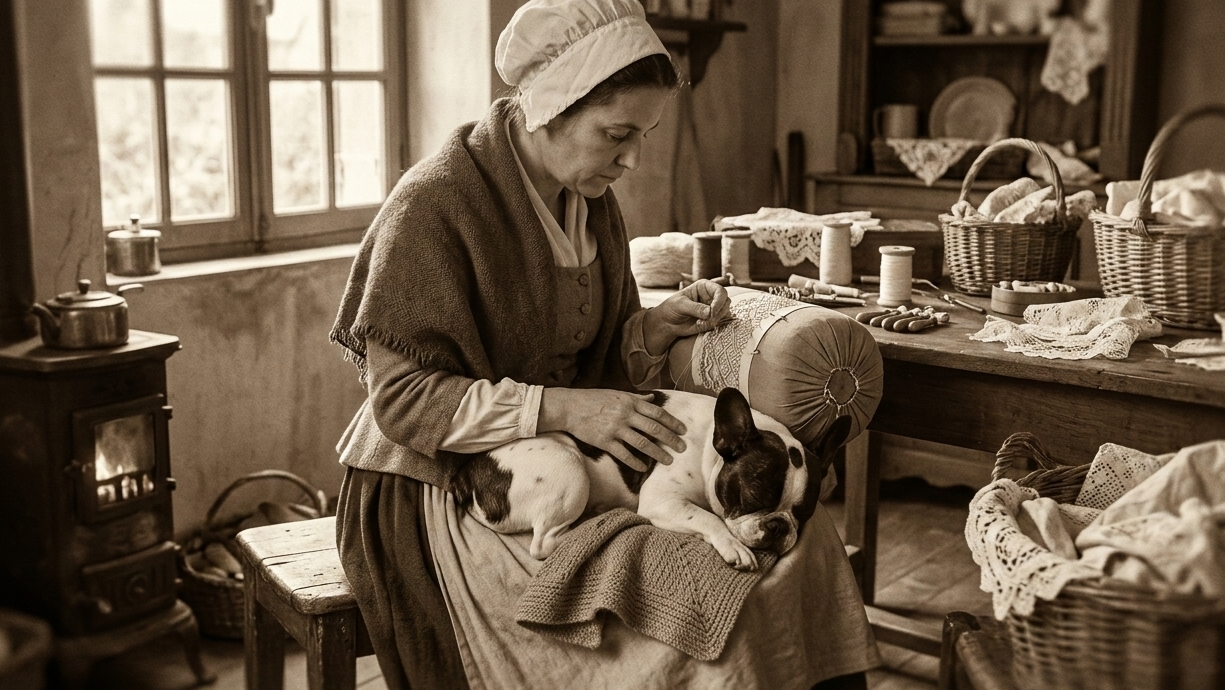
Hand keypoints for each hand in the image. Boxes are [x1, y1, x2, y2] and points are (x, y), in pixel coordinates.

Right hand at [537, 388, 685, 471]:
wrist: (569, 407)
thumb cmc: (593, 399)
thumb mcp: (617, 393)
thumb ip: (636, 398)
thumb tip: (652, 398)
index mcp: (630, 401)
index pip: (657, 412)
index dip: (672, 422)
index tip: (683, 430)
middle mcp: (625, 414)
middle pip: (654, 428)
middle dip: (670, 439)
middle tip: (682, 447)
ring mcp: (615, 429)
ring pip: (642, 443)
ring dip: (657, 453)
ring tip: (669, 461)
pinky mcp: (604, 441)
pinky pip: (623, 454)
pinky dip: (635, 462)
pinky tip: (644, 467)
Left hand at [643, 280, 731, 354]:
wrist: (667, 322)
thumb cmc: (672, 308)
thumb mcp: (680, 305)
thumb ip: (695, 308)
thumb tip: (709, 313)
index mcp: (704, 287)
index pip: (720, 291)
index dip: (719, 302)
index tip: (712, 312)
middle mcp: (711, 296)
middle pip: (726, 301)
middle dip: (719, 312)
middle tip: (708, 319)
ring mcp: (713, 308)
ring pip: (725, 312)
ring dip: (716, 319)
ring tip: (700, 322)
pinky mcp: (712, 319)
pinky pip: (720, 322)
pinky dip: (712, 325)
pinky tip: (700, 325)